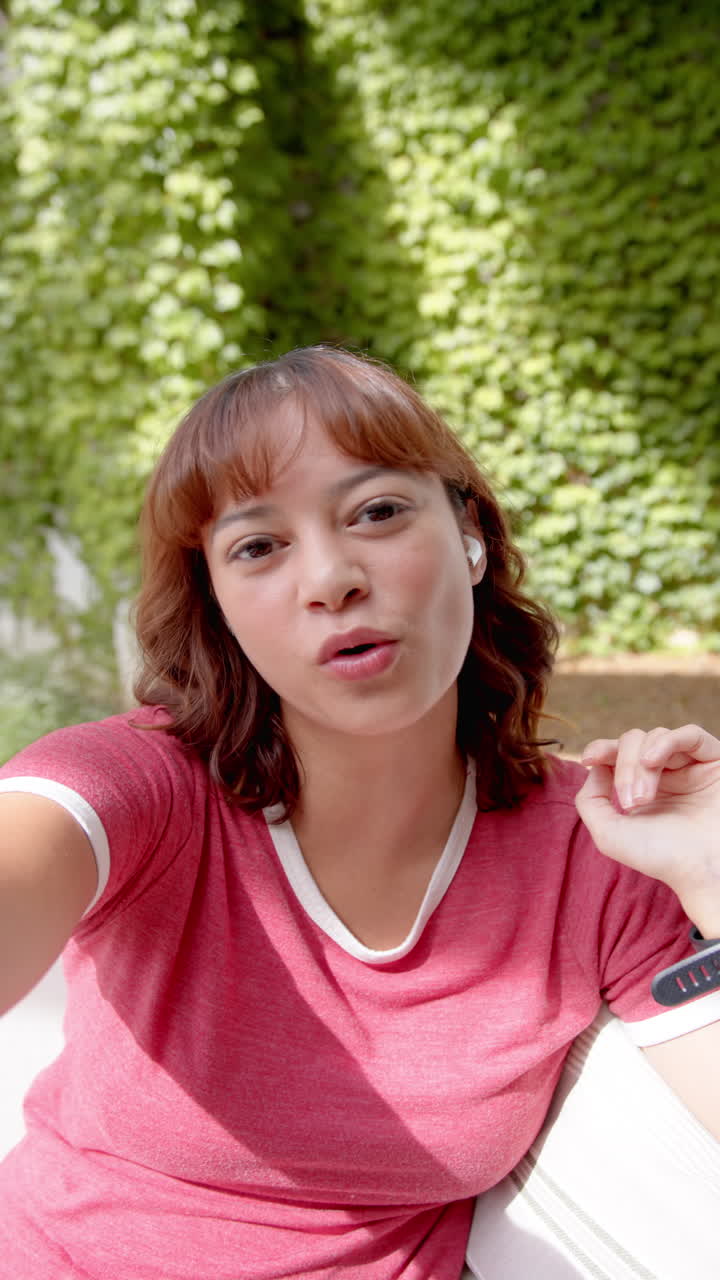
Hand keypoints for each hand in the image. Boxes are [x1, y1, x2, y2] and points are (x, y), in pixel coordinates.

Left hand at [576, 724, 719, 936]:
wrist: (701, 871)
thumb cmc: (659, 857)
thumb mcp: (609, 834)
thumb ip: (590, 800)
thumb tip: (595, 766)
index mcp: (643, 787)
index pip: (618, 752)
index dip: (601, 748)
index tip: (588, 759)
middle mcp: (667, 773)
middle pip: (633, 742)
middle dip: (624, 767)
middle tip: (631, 801)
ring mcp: (691, 765)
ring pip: (655, 737)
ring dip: (640, 764)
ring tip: (643, 798)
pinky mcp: (714, 761)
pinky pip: (690, 733)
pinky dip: (665, 741)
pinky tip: (652, 761)